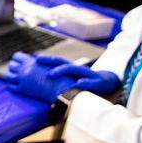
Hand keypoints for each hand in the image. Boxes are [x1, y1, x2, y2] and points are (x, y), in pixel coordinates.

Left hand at [5, 52, 119, 102]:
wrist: (106, 83)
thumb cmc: (84, 81)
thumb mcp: (71, 79)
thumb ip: (58, 79)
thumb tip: (40, 79)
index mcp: (71, 69)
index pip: (57, 62)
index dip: (46, 60)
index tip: (34, 58)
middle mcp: (78, 69)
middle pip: (64, 63)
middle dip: (51, 63)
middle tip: (39, 64)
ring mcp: (88, 74)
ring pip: (76, 69)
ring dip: (63, 71)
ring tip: (52, 74)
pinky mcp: (97, 82)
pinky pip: (91, 82)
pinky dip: (85, 83)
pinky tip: (78, 84)